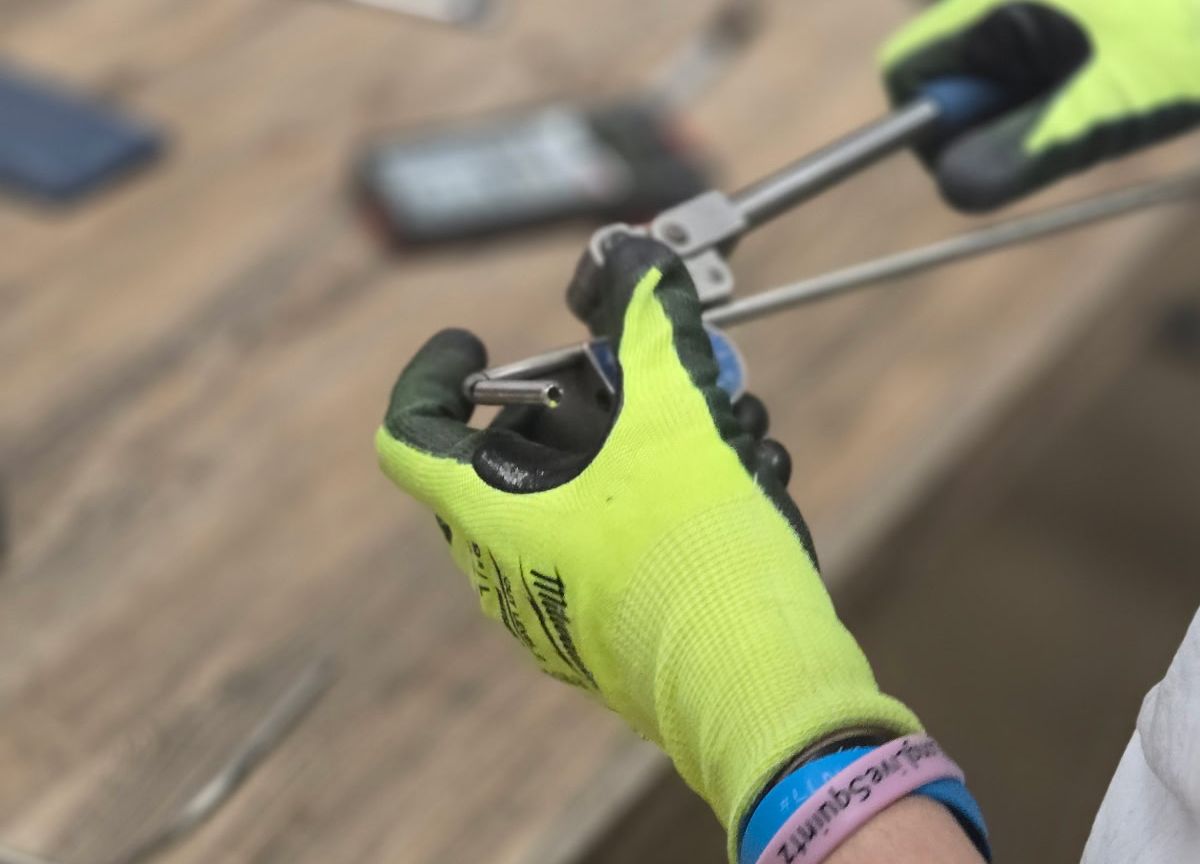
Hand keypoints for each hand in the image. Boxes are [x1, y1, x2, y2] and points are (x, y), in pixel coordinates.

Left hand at [374, 236, 919, 858]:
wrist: (754, 680)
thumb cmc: (698, 549)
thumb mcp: (677, 408)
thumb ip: (650, 319)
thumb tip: (630, 256)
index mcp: (492, 514)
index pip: (411, 433)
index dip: (430, 374)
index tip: (471, 343)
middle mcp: (504, 573)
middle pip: (508, 461)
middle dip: (578, 406)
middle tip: (639, 384)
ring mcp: (553, 617)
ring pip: (572, 506)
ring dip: (637, 453)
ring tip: (725, 433)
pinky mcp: (606, 647)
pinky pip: (609, 556)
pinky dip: (656, 509)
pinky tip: (738, 492)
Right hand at [882, 0, 1199, 209]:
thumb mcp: (1119, 99)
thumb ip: (1031, 145)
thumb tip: (954, 188)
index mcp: (995, 0)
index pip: (906, 75)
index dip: (934, 129)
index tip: (993, 159)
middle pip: (957, 74)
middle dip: (1002, 115)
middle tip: (1082, 124)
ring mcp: (1044, 1)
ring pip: (1007, 69)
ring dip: (1046, 101)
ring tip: (1128, 89)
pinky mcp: (1083, 11)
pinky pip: (1049, 52)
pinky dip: (1079, 79)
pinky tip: (1141, 70)